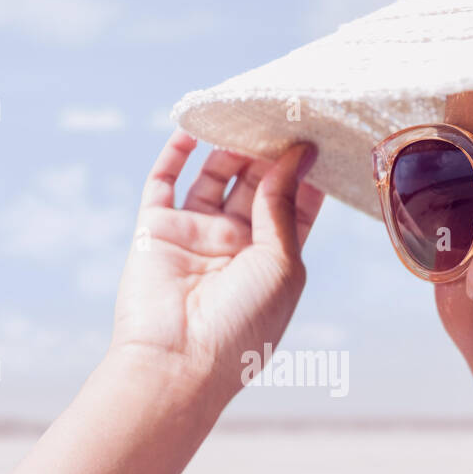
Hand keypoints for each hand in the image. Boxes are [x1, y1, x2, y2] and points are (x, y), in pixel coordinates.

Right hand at [108, 128, 324, 402]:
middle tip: (281, 110)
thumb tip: (297, 155)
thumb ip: (283, 205)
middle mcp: (236, 246)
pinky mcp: (156, 231)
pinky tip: (194, 126)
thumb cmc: (242, 326)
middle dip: (268, 150)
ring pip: (213, 177)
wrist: (178, 363)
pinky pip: (164, 183)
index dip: (304, 171)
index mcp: (274, 260)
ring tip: (244, 111)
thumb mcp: (281, 264)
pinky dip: (176, 153)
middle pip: (255, 184)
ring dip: (228, 146)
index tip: (316, 131)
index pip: (294, 204)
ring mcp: (195, 236)